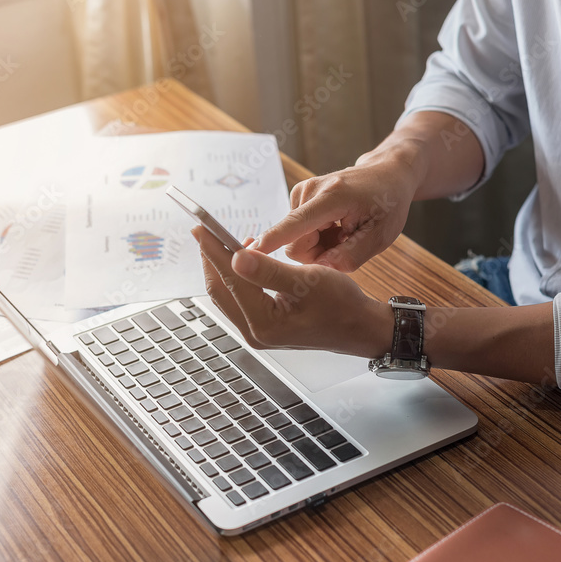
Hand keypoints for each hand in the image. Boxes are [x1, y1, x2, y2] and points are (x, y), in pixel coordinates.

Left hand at [193, 226, 392, 357]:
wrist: (359, 327)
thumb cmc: (341, 305)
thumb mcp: (308, 281)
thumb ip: (269, 270)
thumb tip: (235, 258)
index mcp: (264, 324)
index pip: (228, 280)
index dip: (213, 251)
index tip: (201, 228)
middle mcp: (255, 332)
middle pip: (220, 290)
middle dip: (211, 258)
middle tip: (204, 231)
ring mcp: (258, 331)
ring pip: (228, 294)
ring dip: (223, 266)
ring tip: (223, 240)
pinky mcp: (264, 326)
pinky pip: (239, 298)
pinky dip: (237, 276)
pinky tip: (243, 259)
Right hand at [253, 155, 418, 271]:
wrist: (386, 174)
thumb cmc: (387, 203)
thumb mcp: (380, 236)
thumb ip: (350, 257)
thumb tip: (319, 271)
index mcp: (332, 198)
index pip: (294, 225)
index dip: (269, 242)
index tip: (243, 254)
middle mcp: (309, 191)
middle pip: (294, 244)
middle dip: (317, 254)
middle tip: (345, 243)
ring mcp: (300, 193)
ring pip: (295, 241)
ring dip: (319, 246)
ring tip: (343, 231)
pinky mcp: (297, 198)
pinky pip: (297, 233)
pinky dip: (317, 237)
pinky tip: (335, 226)